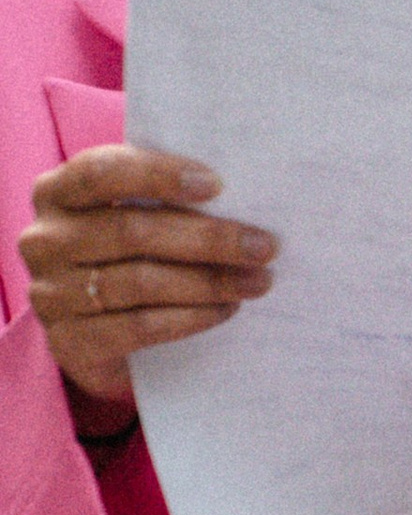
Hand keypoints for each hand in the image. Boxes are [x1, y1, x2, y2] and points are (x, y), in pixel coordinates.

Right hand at [18, 146, 274, 415]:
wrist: (101, 331)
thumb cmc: (131, 252)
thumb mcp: (138, 214)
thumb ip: (167, 197)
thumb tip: (245, 191)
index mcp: (57, 192)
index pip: (100, 172)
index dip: (158, 175)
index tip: (217, 186)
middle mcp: (44, 240)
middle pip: (131, 232)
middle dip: (208, 238)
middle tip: (264, 246)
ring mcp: (50, 293)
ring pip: (139, 282)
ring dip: (209, 282)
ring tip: (257, 281)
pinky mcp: (69, 342)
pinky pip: (139, 326)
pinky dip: (190, 318)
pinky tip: (225, 310)